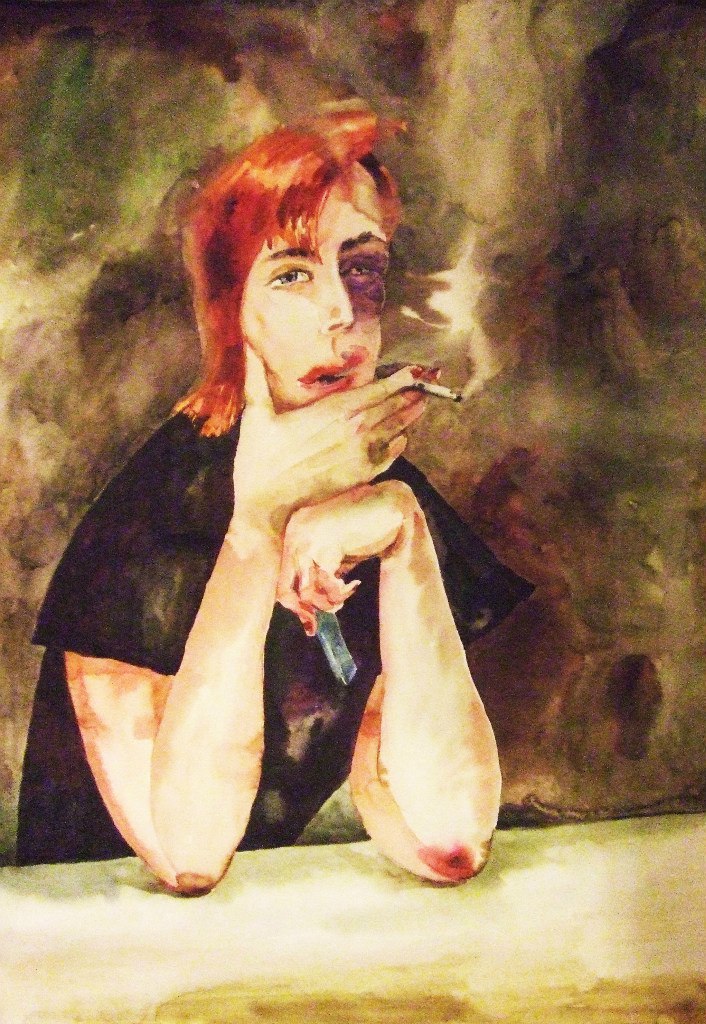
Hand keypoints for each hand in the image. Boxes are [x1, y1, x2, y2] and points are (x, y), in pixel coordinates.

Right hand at [230, 347, 425, 534]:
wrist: (267, 501)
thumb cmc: (260, 457)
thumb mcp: (257, 414)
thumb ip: (257, 377)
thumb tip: (247, 344)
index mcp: (334, 409)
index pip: (379, 389)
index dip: (401, 378)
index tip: (417, 369)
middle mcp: (355, 429)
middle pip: (394, 406)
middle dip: (413, 393)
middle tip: (430, 382)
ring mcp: (361, 453)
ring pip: (396, 429)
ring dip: (411, 415)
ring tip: (423, 403)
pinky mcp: (361, 474)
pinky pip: (389, 456)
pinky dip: (398, 445)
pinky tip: (402, 438)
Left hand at [276, 480, 417, 632]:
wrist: (391, 505)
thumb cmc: (367, 527)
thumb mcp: (337, 550)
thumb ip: (322, 572)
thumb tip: (312, 606)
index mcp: (295, 532)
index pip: (282, 577)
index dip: (294, 604)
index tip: (309, 621)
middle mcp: (295, 535)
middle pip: (285, 588)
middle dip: (305, 610)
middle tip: (318, 622)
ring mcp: (309, 540)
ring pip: (307, 591)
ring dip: (328, 601)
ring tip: (345, 594)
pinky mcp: (327, 547)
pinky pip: (327, 584)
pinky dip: (340, 592)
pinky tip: (353, 584)